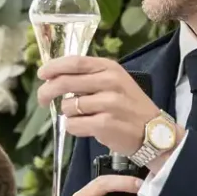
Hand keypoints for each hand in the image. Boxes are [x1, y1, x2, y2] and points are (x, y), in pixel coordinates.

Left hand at [37, 56, 163, 156]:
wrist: (154, 133)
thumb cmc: (130, 107)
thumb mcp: (115, 82)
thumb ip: (90, 77)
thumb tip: (55, 78)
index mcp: (110, 68)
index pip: (75, 62)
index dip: (54, 67)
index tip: (42, 74)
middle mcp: (110, 82)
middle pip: (65, 82)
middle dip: (47, 91)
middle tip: (42, 99)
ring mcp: (108, 103)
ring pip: (68, 106)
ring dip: (69, 114)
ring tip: (84, 117)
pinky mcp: (105, 124)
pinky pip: (73, 124)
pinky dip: (74, 128)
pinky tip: (86, 128)